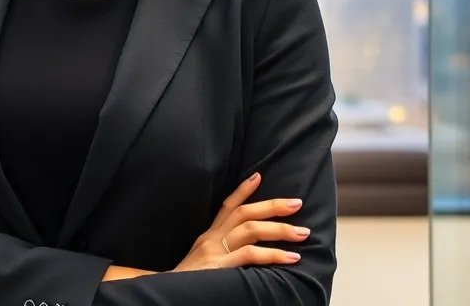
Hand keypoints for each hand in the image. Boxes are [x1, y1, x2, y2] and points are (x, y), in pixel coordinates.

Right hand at [172, 173, 307, 271]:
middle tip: (297, 203)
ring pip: (250, 230)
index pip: (226, 207)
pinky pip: (249, 255)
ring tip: (302, 233)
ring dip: (280, 230)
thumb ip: (222, 253)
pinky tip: (290, 257)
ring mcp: (214, 250)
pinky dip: (273, 254)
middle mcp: (211, 238)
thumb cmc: (189, 280)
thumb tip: (249, 251)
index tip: (259, 176)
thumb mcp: (203, 261)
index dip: (243, 191)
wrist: (166, 292)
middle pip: (243, 213)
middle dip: (272, 206)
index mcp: (208, 236)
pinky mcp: (219, 266)